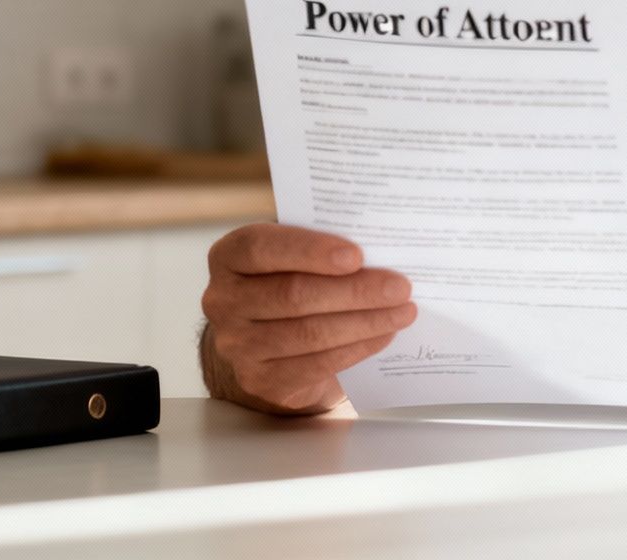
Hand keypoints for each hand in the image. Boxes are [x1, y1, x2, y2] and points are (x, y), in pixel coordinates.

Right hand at [200, 223, 415, 415]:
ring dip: (365, 322)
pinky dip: (357, 348)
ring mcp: (238, 345)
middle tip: (400, 286)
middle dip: (355, 290)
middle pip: (294, 294)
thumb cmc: (291, 281)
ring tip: (402, 311)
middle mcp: (223, 301)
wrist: (269, 341)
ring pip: (309, 333)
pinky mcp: (261, 380)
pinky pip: (316, 364)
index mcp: (229, 257)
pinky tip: (383, 335)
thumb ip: (322, 246)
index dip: (310, 250)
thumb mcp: (295, 256)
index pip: (262, 247)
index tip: (356, 255)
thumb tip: (381, 247)